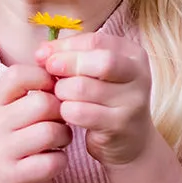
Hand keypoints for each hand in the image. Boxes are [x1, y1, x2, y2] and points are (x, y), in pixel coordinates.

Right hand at [0, 64, 71, 182]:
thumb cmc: (20, 142)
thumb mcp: (17, 112)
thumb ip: (36, 90)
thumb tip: (66, 69)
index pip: (17, 74)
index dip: (44, 78)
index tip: (54, 92)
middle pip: (41, 102)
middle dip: (61, 111)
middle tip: (62, 120)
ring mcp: (1, 152)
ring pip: (49, 131)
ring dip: (64, 136)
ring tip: (60, 140)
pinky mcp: (13, 177)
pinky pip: (52, 162)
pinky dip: (61, 161)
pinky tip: (55, 160)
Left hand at [36, 33, 153, 166]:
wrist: (130, 142)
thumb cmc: (105, 99)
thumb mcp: (94, 73)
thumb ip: (71, 56)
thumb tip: (41, 52)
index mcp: (133, 55)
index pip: (96, 40)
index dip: (65, 46)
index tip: (43, 54)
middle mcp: (139, 76)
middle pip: (100, 61)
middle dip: (67, 63)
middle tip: (49, 70)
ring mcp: (132, 102)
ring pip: (83, 87)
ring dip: (62, 90)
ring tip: (60, 94)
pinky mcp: (120, 126)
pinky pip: (80, 112)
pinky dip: (66, 110)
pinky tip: (66, 112)